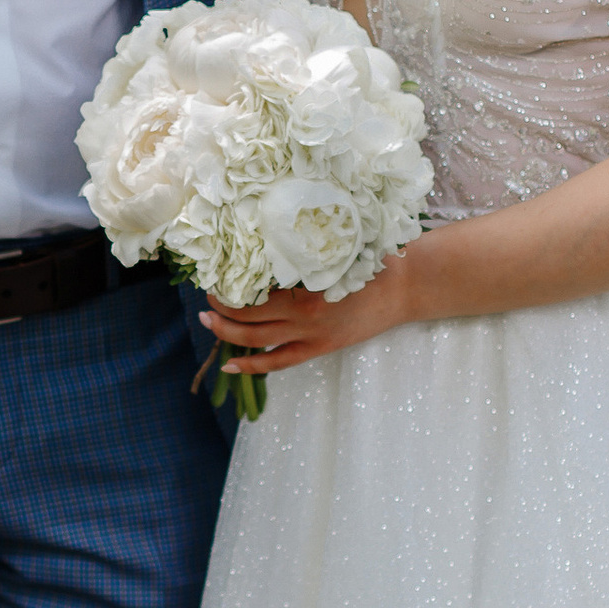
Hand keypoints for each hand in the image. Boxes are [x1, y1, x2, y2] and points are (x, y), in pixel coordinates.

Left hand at [204, 258, 416, 380]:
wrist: (402, 288)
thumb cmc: (369, 260)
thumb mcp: (333, 248)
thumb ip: (302, 250)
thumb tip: (266, 240)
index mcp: (304, 281)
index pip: (252, 286)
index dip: (228, 284)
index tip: (214, 274)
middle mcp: (301, 311)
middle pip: (246, 315)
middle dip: (219, 308)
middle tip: (206, 298)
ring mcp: (309, 333)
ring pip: (255, 339)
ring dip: (225, 333)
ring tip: (207, 322)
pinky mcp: (319, 347)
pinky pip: (278, 362)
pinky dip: (252, 366)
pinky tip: (230, 366)